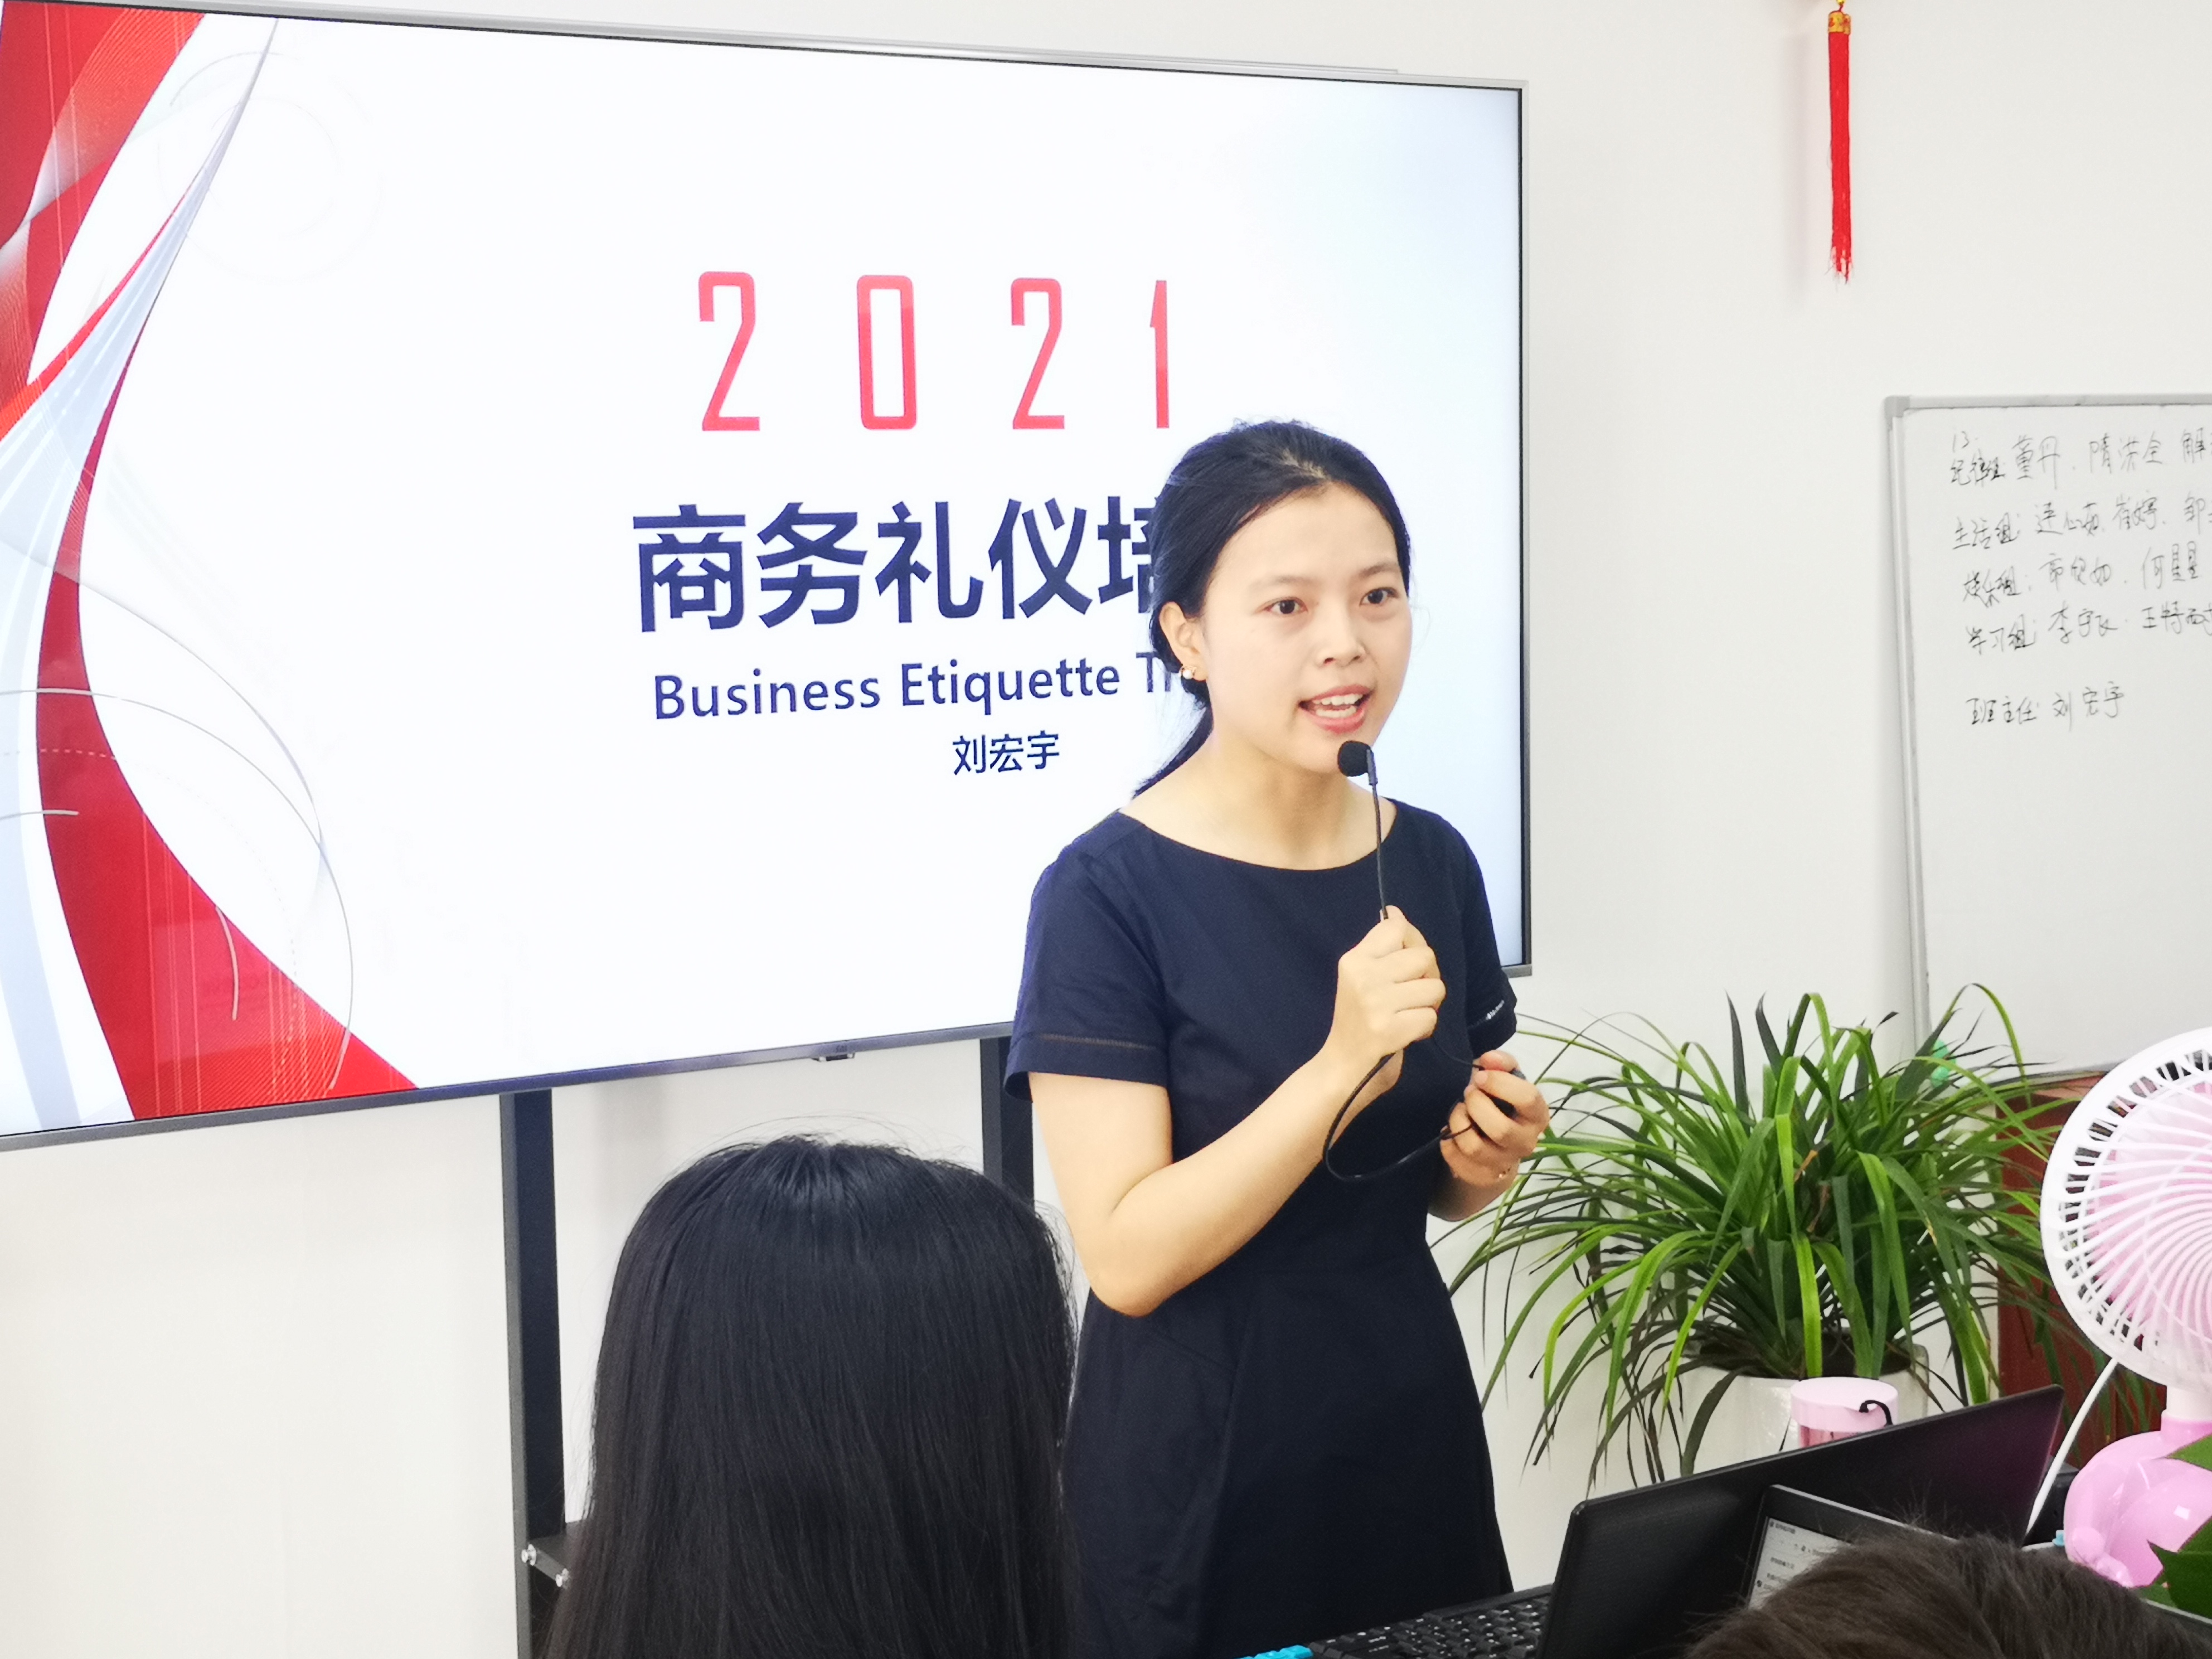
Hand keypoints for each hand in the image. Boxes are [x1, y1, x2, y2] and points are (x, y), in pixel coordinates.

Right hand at [1323, 908, 1444, 1094]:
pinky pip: (1430, 1017)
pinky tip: (1407, 1032)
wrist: (1341, 1064)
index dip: (1414, 940)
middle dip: (1428, 976)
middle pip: (1425, 956)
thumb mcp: (1360, 976)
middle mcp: (1363, 977)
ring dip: (1429, 1005)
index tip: (1410, 959)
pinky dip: (1424, 1028)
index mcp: (1354, 960)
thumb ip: (1381, 948)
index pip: (1396, 928)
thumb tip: (1396, 912)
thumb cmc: (1357, 1019)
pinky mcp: (1389, 1030)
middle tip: (1413, 994)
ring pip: (1434, 987)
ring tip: (1409, 1014)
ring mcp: (1375, 1003)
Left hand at [1440, 1050, 1549, 1194]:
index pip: (1528, 1099)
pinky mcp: (1482, 1176)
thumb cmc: (1501, 1102)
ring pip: (1475, 1147)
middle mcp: (1526, 1142)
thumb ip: (1501, 1063)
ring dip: (1459, 1122)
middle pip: (1500, 1129)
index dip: (1500, 1083)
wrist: (1493, 1139)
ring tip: (1458, 1111)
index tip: (1479, 1075)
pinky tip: (1450, 1131)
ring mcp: (1504, 1162)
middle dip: (1476, 1105)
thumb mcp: (1505, 1078)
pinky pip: (1457, 1160)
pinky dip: (1448, 1142)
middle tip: (1468, 1093)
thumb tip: (1488, 1059)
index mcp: (1537, 1115)